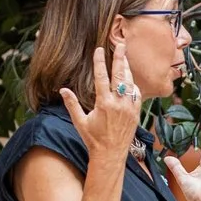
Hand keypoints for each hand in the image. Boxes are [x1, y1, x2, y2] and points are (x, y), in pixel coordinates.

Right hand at [66, 42, 140, 166]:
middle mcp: (118, 104)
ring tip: (124, 57)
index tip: (99, 50)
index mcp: (104, 104)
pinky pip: (137, 95)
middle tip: (121, 45)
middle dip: (120, 59)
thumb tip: (62, 89)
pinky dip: (133, 85)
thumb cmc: (93, 139)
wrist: (111, 154)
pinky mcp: (136, 113)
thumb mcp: (79, 121)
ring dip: (127, 69)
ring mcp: (129, 108)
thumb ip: (72, 104)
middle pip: (120, 76)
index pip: (101, 77)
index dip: (100, 62)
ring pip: (130, 83)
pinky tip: (129, 80)